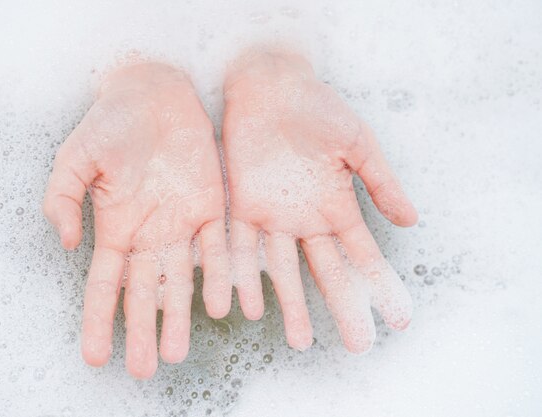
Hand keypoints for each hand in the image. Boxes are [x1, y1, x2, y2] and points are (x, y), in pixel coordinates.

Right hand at [43, 62, 230, 378]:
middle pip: (144, 293)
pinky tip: (220, 305)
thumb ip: (62, 199)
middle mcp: (150, 235)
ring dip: (180, 316)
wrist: (154, 93)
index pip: (105, 285)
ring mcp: (182, 224)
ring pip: (181, 280)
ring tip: (177, 351)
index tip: (95, 357)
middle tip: (144, 369)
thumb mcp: (74, 157)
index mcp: (116, 228)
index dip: (99, 321)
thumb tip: (67, 242)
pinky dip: (219, 275)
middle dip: (142, 331)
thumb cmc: (111, 123)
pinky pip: (218, 247)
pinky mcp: (212, 207)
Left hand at [222, 50, 417, 352]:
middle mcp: (306, 219)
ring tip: (302, 341)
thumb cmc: (317, 109)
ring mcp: (274, 216)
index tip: (400, 317)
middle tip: (359, 345)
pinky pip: (242, 247)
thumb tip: (412, 221)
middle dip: (343, 307)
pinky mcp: (242, 206)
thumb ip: (381, 183)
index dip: (381, 286)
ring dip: (292, 305)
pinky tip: (250, 306)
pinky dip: (246, 275)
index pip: (363, 256)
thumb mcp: (357, 145)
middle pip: (327, 272)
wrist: (270, 86)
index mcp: (336, 207)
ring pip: (284, 270)